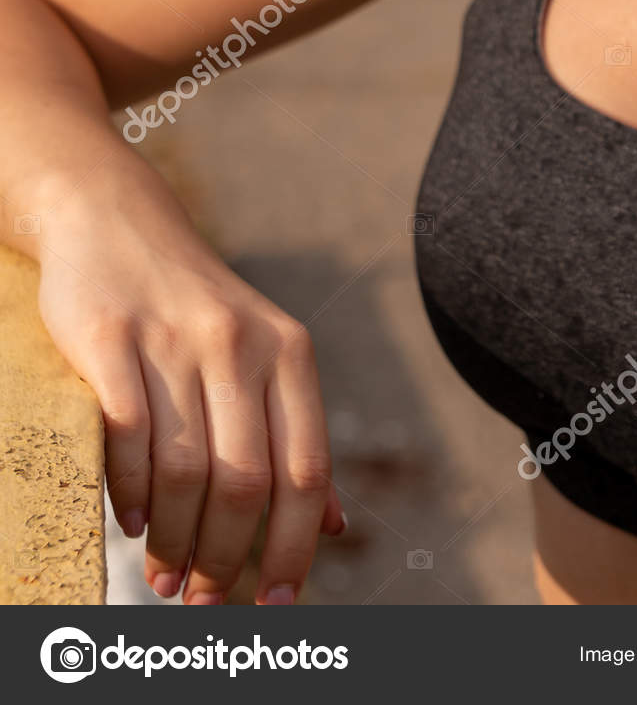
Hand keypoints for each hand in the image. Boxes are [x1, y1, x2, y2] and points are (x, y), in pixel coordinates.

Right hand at [35, 169, 344, 604]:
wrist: (117, 221)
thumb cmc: (195, 307)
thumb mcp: (263, 354)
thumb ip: (296, 434)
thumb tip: (337, 523)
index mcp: (290, 351)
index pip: (306, 470)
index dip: (293, 548)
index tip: (276, 603)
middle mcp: (240, 342)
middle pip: (245, 483)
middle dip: (224, 559)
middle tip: (202, 599)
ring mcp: (174, 338)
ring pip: (185, 472)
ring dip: (173, 541)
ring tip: (163, 573)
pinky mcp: (111, 338)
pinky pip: (127, 437)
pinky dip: (129, 495)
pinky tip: (131, 523)